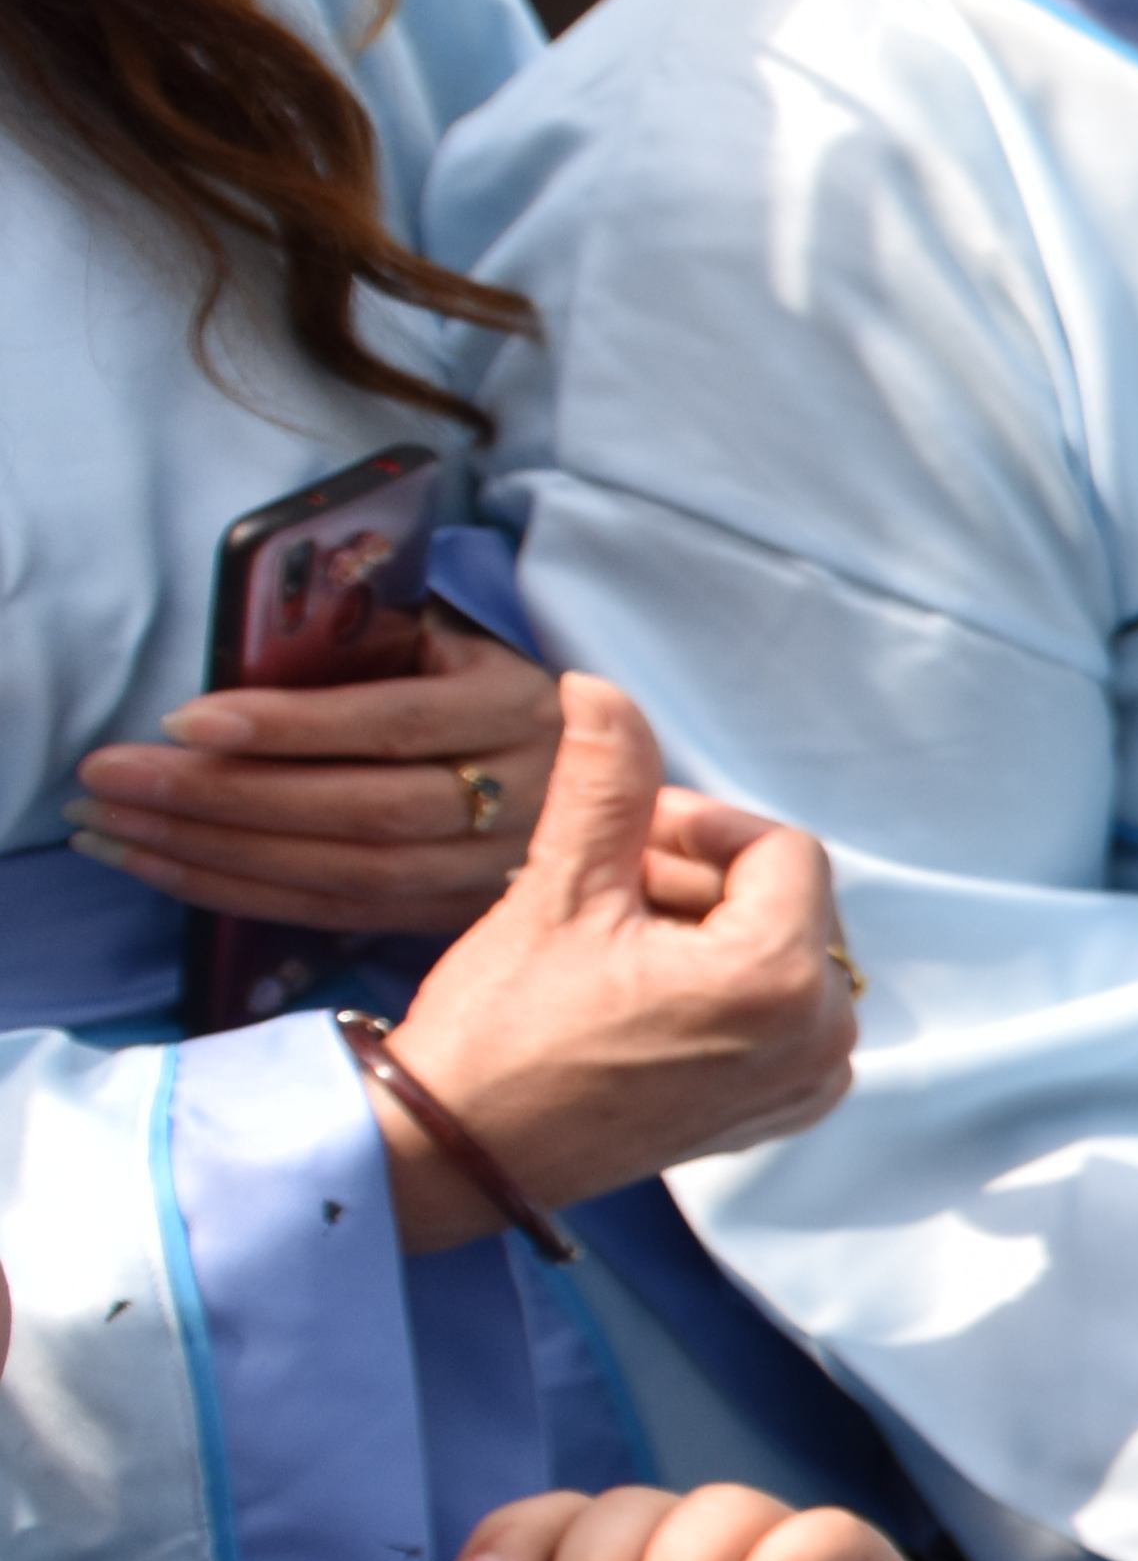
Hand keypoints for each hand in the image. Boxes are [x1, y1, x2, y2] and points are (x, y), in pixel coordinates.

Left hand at [65, 614, 561, 938]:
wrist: (602, 792)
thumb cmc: (490, 691)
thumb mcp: (458, 645)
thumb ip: (378, 642)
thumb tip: (256, 655)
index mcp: (518, 712)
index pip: (395, 723)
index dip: (292, 726)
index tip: (185, 720)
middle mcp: (524, 802)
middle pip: (362, 811)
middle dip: (224, 799)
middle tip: (112, 783)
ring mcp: (494, 873)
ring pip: (346, 875)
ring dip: (217, 855)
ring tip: (115, 831)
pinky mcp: (458, 918)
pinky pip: (341, 916)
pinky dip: (246, 896)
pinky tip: (170, 870)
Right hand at [367, 680, 853, 1246]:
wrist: (460, 1150)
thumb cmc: (504, 1030)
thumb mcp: (561, 888)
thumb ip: (605, 781)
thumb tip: (602, 687)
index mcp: (783, 981)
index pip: (781, 849)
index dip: (699, 827)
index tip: (624, 841)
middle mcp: (822, 1040)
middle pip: (789, 902)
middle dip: (700, 878)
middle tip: (605, 886)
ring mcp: (805, 1085)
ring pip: (781, 954)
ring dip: (704, 928)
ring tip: (609, 937)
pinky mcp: (777, 1112)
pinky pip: (778, 1015)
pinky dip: (720, 985)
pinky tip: (636, 989)